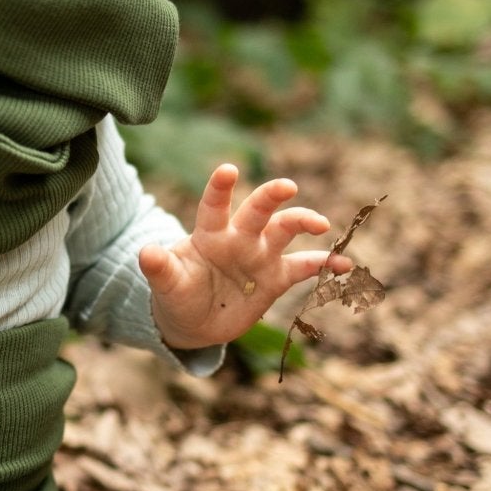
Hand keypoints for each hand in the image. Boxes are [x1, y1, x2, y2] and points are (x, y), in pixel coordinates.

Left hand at [140, 167, 347, 350]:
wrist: (194, 321)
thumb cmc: (176, 294)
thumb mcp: (166, 284)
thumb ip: (160, 268)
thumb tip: (146, 253)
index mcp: (209, 234)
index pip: (214, 205)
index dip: (220, 188)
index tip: (228, 170)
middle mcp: (238, 237)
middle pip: (258, 211)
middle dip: (271, 196)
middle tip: (287, 187)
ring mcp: (260, 255)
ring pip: (284, 230)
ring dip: (302, 222)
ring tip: (320, 225)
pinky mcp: (277, 277)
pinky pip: (305, 266)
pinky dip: (325, 264)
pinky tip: (345, 264)